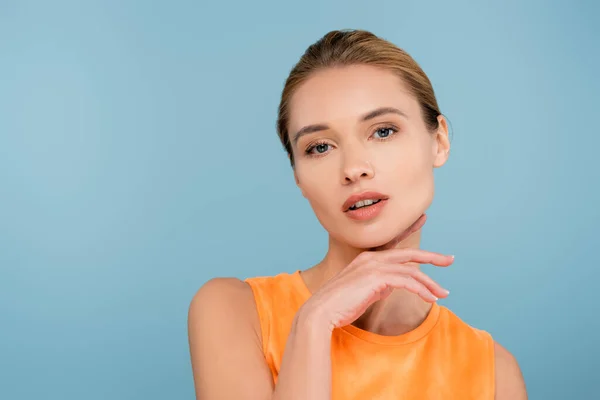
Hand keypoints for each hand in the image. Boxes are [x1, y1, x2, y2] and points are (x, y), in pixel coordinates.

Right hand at [301, 214, 452, 331]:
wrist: (322, 311)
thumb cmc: (340, 305)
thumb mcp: (363, 292)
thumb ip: (378, 286)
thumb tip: (391, 287)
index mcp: (367, 259)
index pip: (394, 244)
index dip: (410, 230)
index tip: (423, 219)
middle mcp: (371, 258)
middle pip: (409, 254)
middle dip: (432, 256)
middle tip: (450, 259)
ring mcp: (373, 266)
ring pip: (411, 270)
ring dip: (430, 283)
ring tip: (443, 294)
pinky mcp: (376, 278)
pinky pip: (407, 282)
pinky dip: (421, 290)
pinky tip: (429, 299)